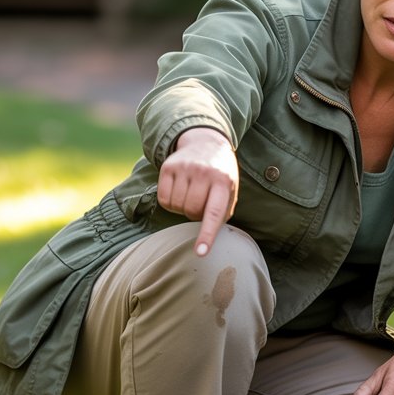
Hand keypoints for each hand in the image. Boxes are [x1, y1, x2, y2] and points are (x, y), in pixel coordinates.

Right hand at [157, 127, 238, 255]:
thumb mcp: (230, 190)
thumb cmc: (220, 175)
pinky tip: (178, 190)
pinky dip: (169, 201)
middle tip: (200, 203)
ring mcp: (185, 168)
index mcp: (223, 182)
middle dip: (194, 214)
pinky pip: (163, 198)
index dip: (207, 235)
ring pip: (176, 206)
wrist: (206, 142)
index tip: (200, 252)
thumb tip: (209, 233)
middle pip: (191, 211)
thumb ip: (223, 212)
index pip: (214, 213)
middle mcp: (204, 173)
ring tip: (190, 194)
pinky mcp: (168, 166)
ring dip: (182, 207)